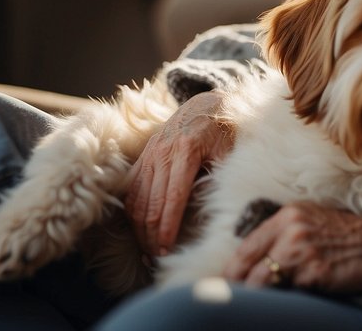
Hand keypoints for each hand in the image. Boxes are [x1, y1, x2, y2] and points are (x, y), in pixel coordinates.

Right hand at [125, 91, 233, 257]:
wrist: (207, 104)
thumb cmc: (225, 129)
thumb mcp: (229, 149)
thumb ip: (219, 177)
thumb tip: (213, 211)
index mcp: (186, 149)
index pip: (173, 197)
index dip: (168, 226)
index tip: (167, 249)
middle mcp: (163, 151)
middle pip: (152, 202)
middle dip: (152, 234)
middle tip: (158, 258)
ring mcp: (150, 153)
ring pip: (137, 198)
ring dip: (140, 228)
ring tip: (148, 251)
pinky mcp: (143, 156)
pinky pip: (131, 188)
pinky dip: (132, 212)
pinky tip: (138, 230)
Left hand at [223, 202, 361, 292]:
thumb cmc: (344, 235)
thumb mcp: (310, 221)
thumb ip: (281, 232)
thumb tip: (253, 259)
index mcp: (287, 215)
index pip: (245, 247)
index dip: (231, 271)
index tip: (225, 285)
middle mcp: (290, 230)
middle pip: (246, 265)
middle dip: (236, 286)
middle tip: (230, 300)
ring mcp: (302, 252)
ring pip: (261, 282)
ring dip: (256, 296)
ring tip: (253, 307)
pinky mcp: (314, 273)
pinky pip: (286, 293)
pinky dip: (281, 301)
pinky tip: (283, 304)